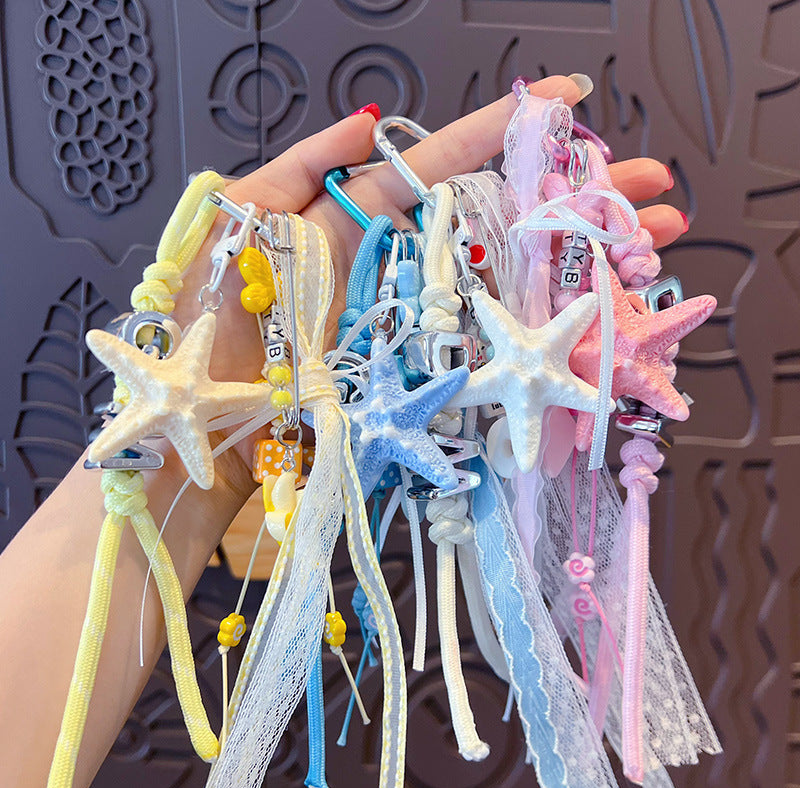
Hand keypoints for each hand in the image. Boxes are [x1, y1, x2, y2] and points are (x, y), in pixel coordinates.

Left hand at [171, 74, 683, 503]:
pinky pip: (485, 343)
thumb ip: (303, 162)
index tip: (566, 101)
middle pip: (500, 220)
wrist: (204, 420)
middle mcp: (401, 265)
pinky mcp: (419, 371)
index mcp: (360, 219)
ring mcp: (417, 318)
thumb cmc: (209, 318)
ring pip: (508, 279)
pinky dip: (540, 328)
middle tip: (648, 184)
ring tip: (652, 238)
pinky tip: (600, 314)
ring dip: (580, 260)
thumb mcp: (243, 218)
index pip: (445, 162)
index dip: (504, 131)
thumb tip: (367, 118)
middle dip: (575, 197)